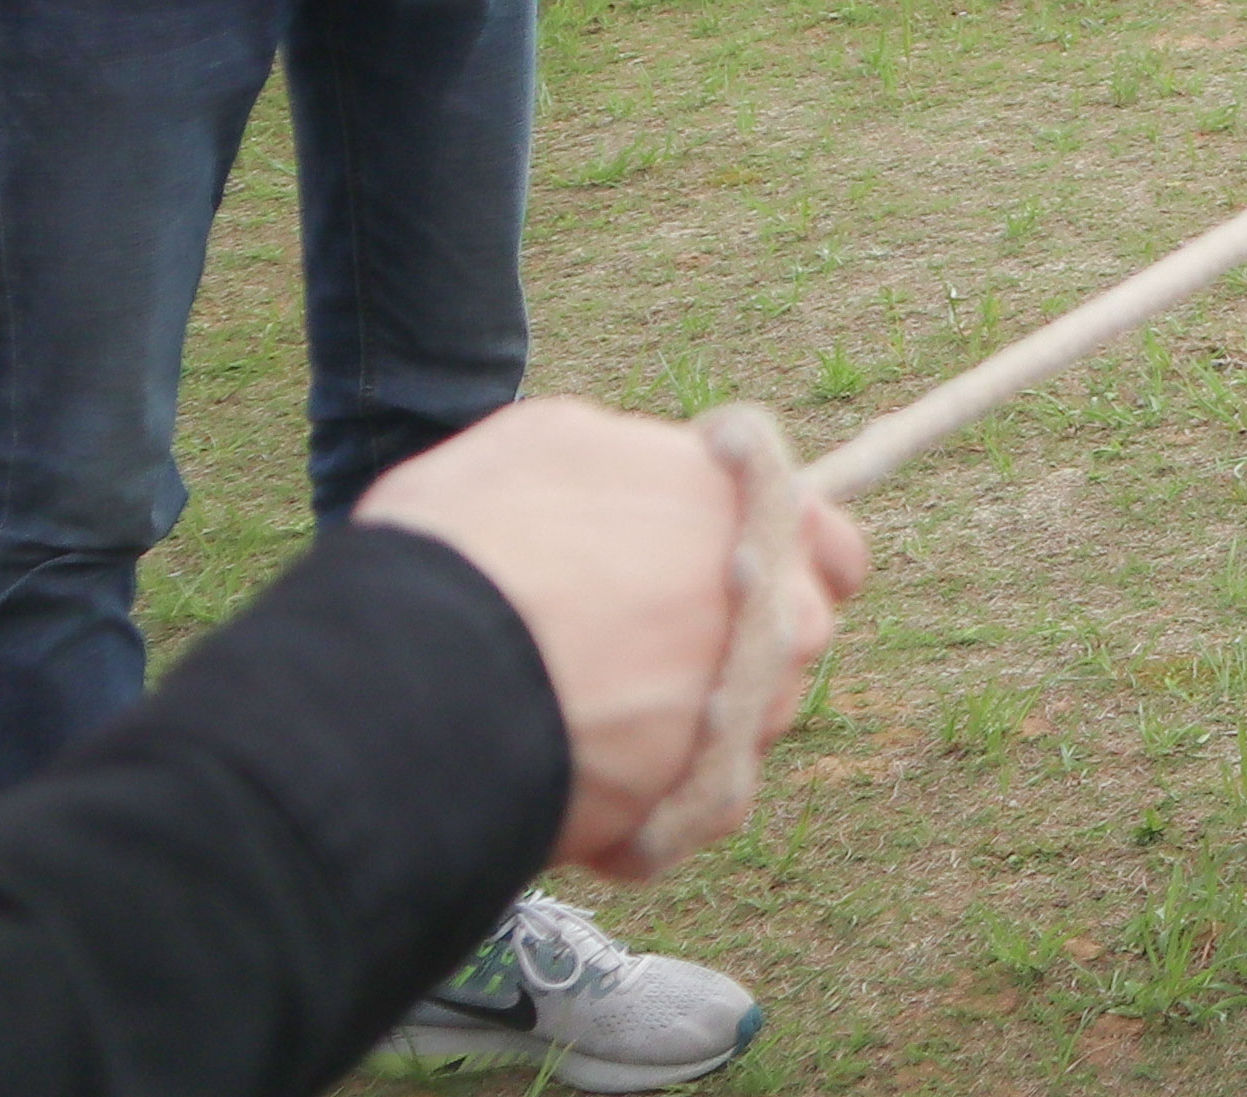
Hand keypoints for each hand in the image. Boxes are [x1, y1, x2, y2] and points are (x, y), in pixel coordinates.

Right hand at [357, 399, 868, 878]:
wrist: (421, 679)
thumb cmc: (477, 540)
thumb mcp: (550, 443)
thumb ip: (630, 466)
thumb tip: (641, 483)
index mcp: (759, 515)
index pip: (826, 541)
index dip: (780, 553)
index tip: (724, 565)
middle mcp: (783, 614)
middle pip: (785, 634)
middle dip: (729, 639)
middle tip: (628, 642)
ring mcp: (751, 713)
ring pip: (740, 722)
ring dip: (682, 719)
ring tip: (579, 712)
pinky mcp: (703, 800)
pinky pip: (695, 803)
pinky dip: (648, 802)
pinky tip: (574, 780)